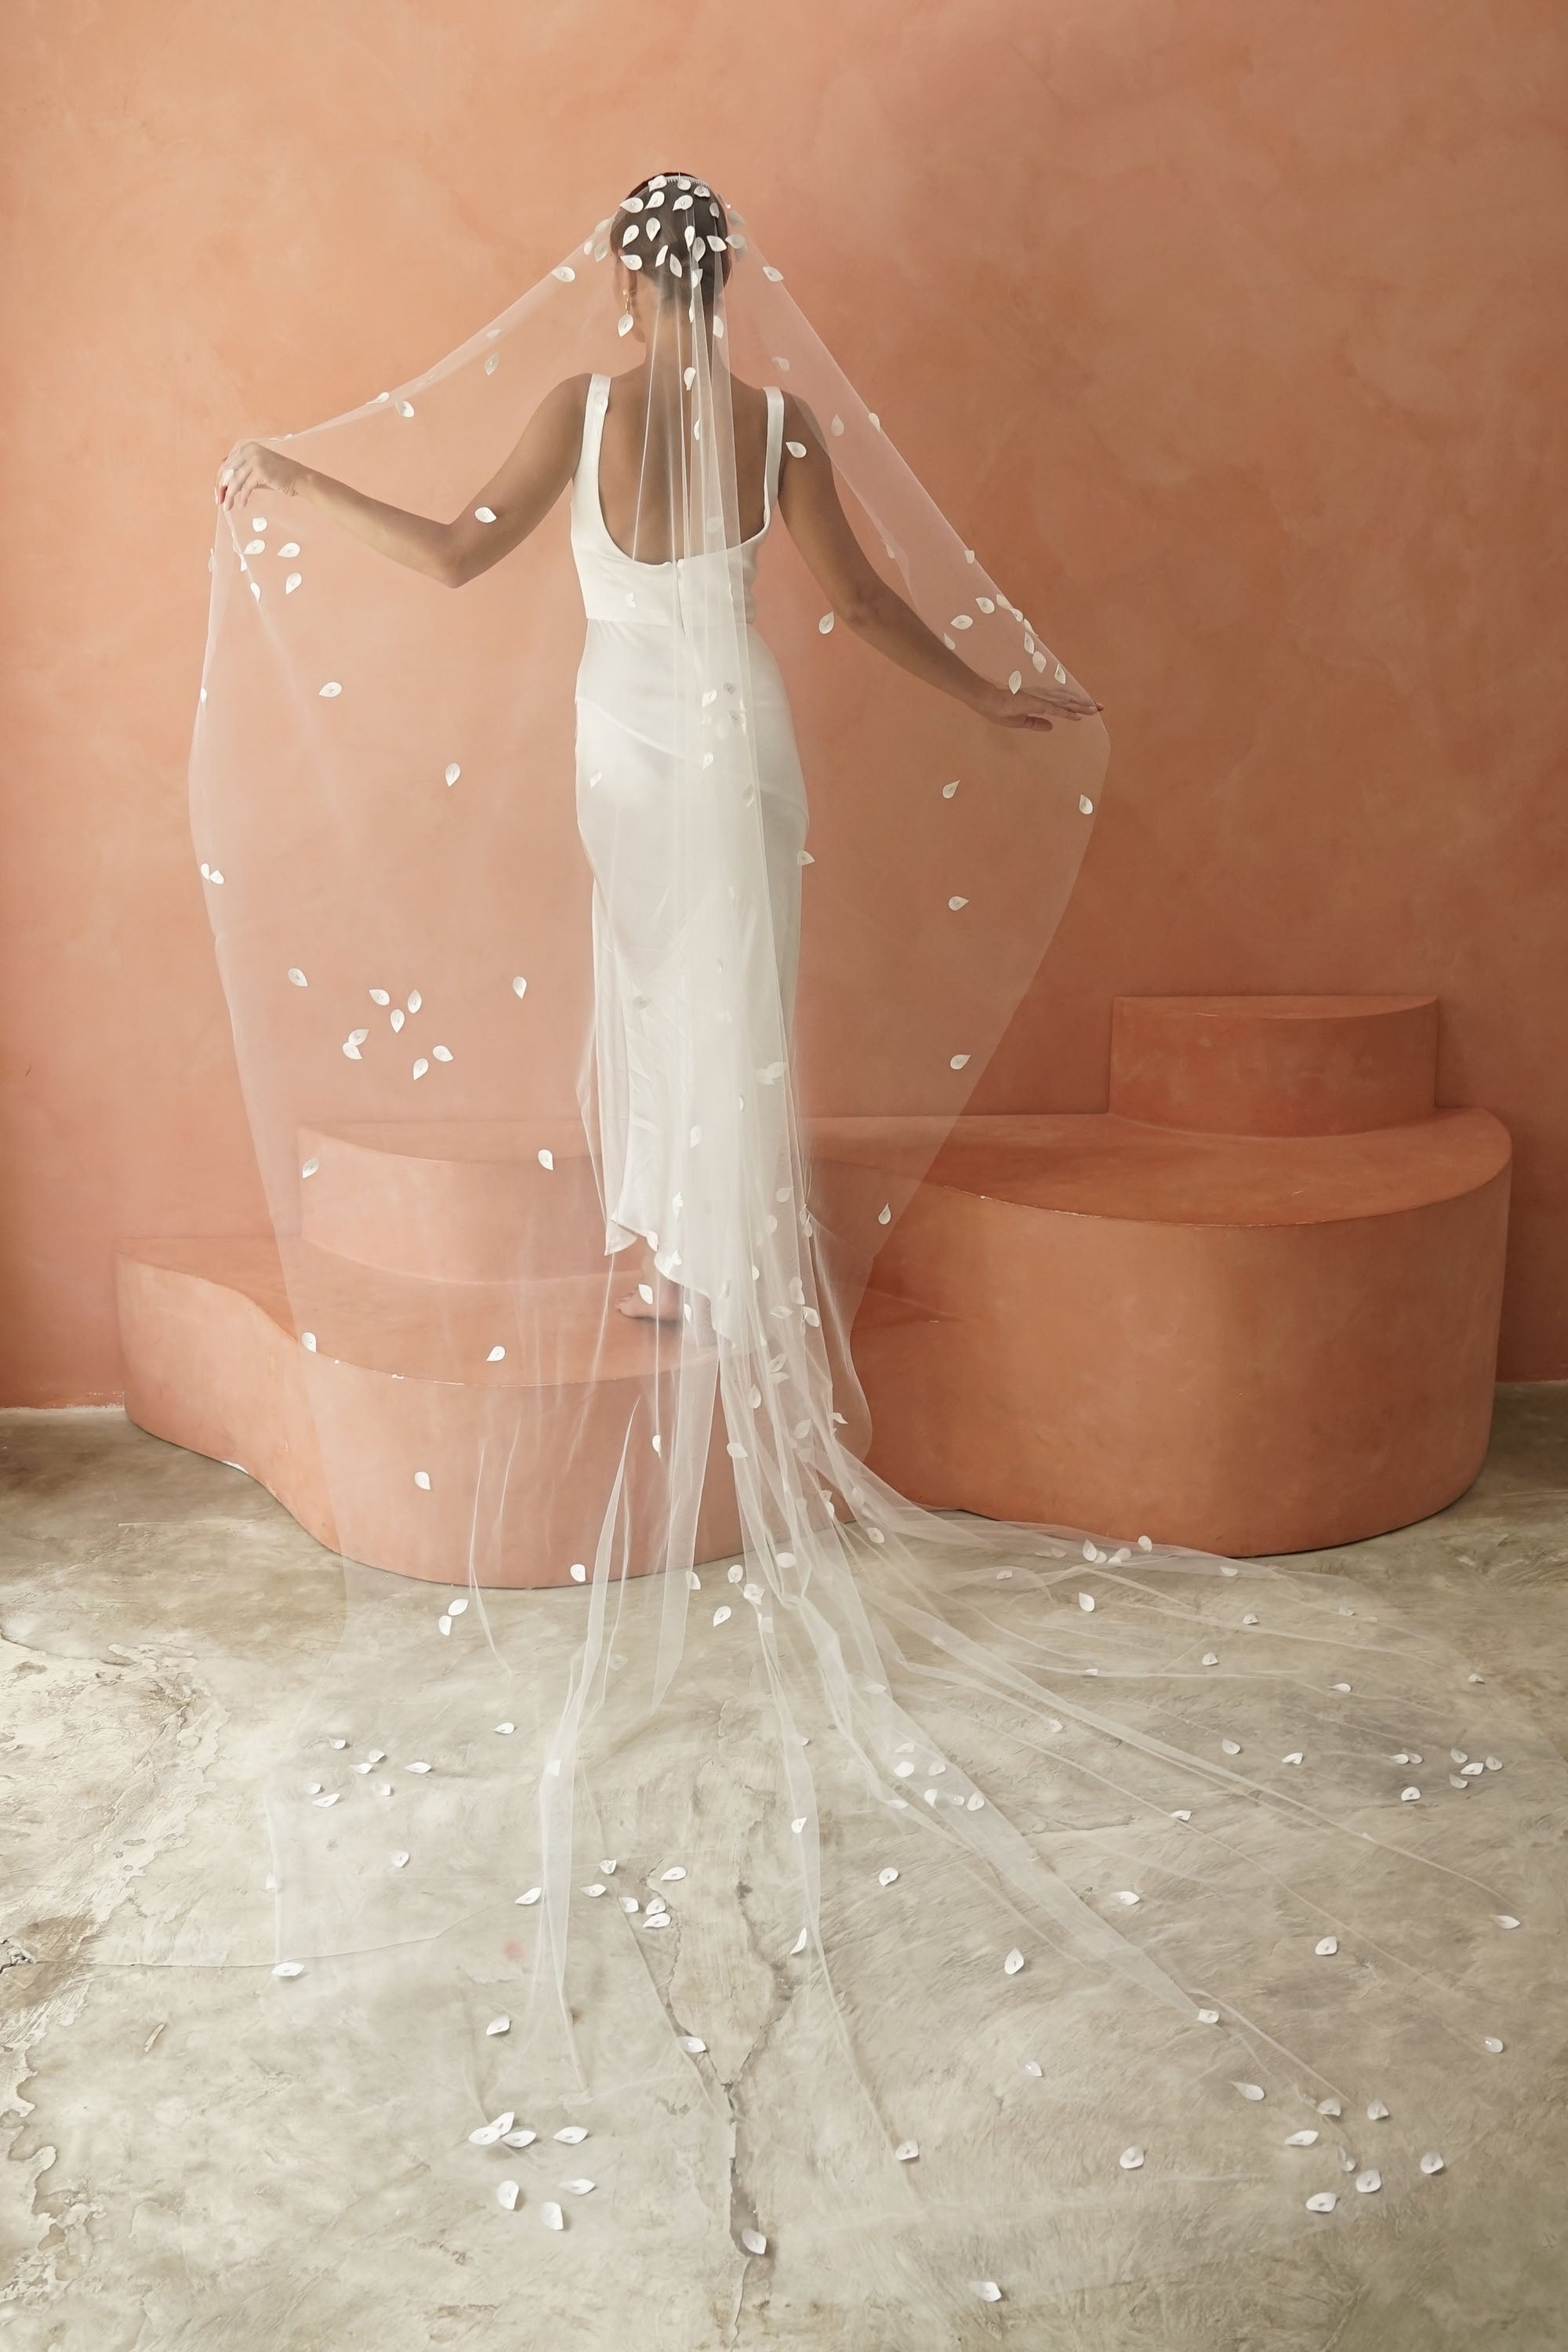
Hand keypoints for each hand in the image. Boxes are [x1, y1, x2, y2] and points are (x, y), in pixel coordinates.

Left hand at [216, 439, 306, 512]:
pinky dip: (242, 497)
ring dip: (230, 495)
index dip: (219, 479)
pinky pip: (246, 487)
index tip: (217, 493)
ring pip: (235, 480)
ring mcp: (255, 459)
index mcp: (246, 448)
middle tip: (219, 502)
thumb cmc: (278, 476)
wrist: (298, 478)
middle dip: (221, 488)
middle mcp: (249, 450)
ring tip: (228, 507)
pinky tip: (241, 505)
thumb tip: (223, 487)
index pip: (226, 464)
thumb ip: (241, 475)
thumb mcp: (256, 472)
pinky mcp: (261, 470)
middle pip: (227, 471)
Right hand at [971, 678, 1102, 729]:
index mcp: (1040, 703)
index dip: (1076, 707)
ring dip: (1081, 706)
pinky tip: (1079, 715)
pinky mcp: (1036, 703)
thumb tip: (1052, 727)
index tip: (1089, 710)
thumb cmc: (1000, 710)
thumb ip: (1037, 724)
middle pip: (1069, 701)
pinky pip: (1056, 709)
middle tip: (1102, 707)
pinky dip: (1068, 712)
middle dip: (1085, 704)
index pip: (1063, 704)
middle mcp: (1044, 699)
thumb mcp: (1021, 722)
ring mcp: (1041, 700)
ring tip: (1097, 708)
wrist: (987, 701)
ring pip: (1066, 703)